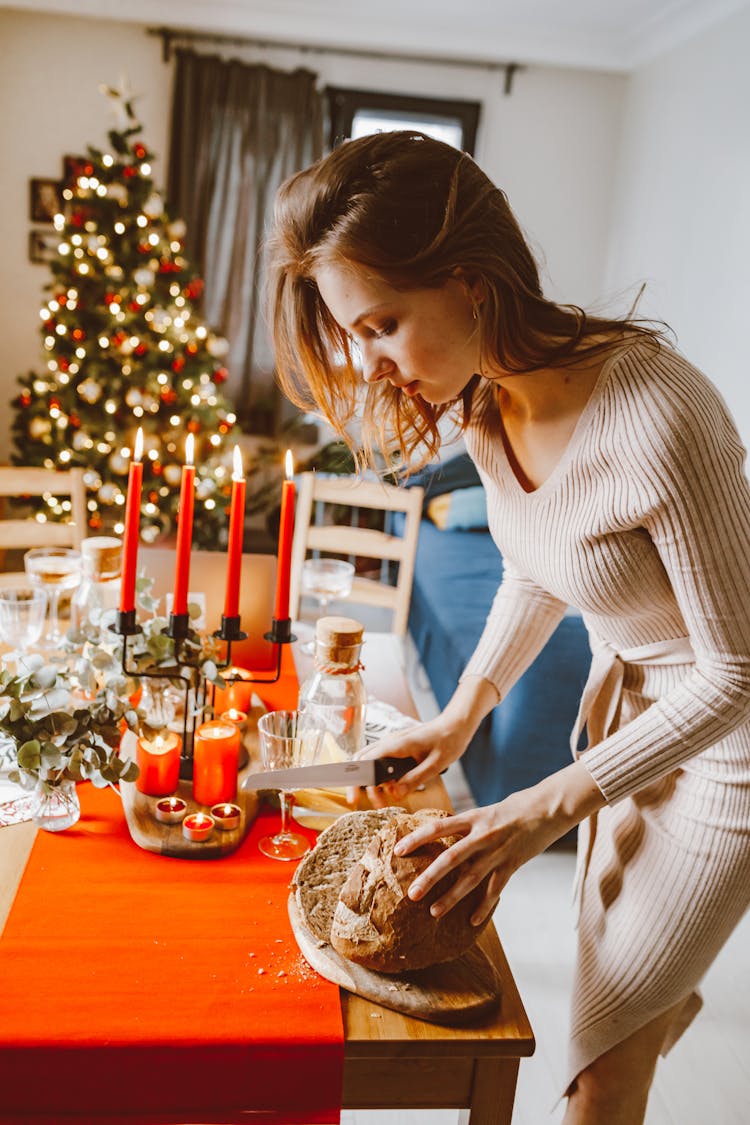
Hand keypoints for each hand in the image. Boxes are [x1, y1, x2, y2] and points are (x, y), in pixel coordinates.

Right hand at [348, 716, 469, 808]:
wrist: (456, 725)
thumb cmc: (449, 740)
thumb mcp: (436, 765)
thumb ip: (415, 779)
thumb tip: (395, 794)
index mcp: (398, 744)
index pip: (367, 761)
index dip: (357, 781)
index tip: (354, 798)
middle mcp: (390, 742)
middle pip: (362, 761)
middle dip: (359, 784)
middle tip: (370, 803)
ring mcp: (392, 743)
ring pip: (369, 760)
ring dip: (370, 781)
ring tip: (382, 799)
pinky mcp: (396, 747)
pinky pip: (380, 760)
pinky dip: (379, 775)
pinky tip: (390, 787)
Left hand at [393, 761, 605, 924]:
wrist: (548, 808)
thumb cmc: (514, 808)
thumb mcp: (485, 811)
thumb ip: (467, 825)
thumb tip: (444, 836)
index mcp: (473, 817)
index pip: (438, 827)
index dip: (416, 838)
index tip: (398, 850)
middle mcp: (482, 834)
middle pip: (450, 858)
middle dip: (429, 877)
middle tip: (411, 894)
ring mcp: (498, 851)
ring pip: (470, 878)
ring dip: (451, 897)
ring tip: (434, 911)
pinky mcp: (512, 864)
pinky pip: (495, 889)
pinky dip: (484, 906)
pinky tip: (472, 920)